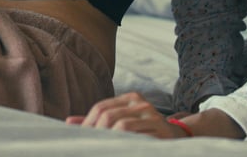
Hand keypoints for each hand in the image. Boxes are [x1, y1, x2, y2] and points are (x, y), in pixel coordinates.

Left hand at [66, 92, 187, 138]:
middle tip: (90, 145)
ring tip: (102, 147)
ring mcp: (151, 115)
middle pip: (108, 115)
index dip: (87, 123)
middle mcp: (140, 103)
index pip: (101, 107)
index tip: (80, 138)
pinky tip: (116, 148)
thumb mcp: (122, 121)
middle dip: (95, 132)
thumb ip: (98, 121)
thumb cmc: (144, 131)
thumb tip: (69, 122)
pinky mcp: (159, 130)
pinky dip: (121, 143)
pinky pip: (135, 136)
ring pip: (120, 125)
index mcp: (130, 98)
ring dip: (107, 139)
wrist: (176, 138)